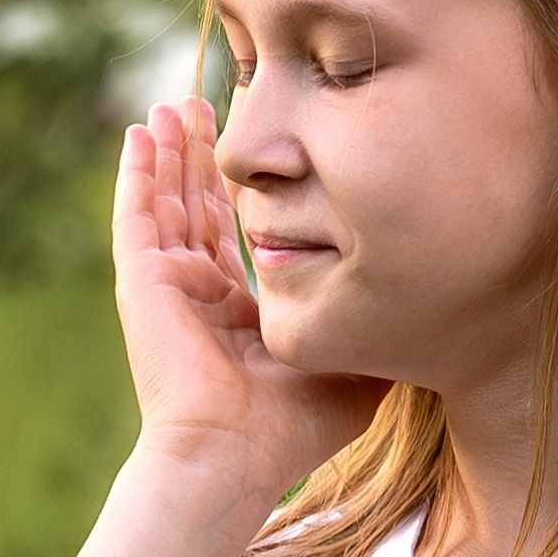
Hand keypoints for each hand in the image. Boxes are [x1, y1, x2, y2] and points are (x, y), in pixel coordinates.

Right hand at [113, 97, 385, 511]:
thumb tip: (420, 305)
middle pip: (201, 207)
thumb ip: (372, 334)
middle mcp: (201, 296)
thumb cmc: (291, 431)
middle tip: (212, 100)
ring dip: (171, 150)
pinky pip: (137, 214)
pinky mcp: (143, 282)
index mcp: (241, 315)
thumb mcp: (354, 374)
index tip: (269, 149)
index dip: (252, 191)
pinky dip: (137, 171)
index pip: (241, 235)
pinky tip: (140, 132)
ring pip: (167, 200)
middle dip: (205, 155)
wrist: (232, 456)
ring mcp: (168, 286)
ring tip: (176, 103)